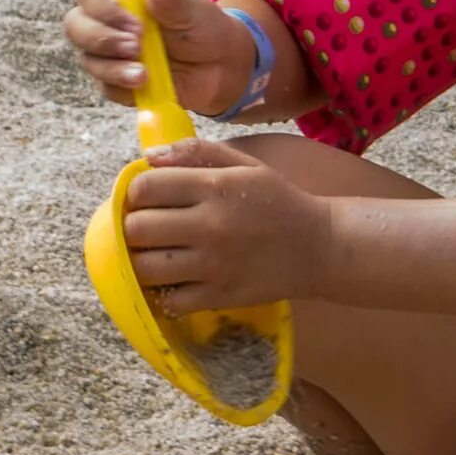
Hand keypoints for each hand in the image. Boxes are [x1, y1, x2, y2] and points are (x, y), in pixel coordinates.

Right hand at [64, 0, 256, 116]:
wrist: (220, 66)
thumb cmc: (201, 28)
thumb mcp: (190, 9)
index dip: (104, 8)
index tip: (135, 21)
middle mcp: (108, 23)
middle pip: (76, 27)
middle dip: (102, 39)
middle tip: (136, 46)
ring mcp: (109, 54)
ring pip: (89, 60)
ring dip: (114, 68)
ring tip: (145, 73)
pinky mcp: (117, 82)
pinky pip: (106, 87)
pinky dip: (122, 87)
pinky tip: (144, 85)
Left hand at [121, 138, 336, 312]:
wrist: (320, 247)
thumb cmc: (277, 201)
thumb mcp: (244, 165)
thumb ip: (195, 153)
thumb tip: (148, 156)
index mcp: (215, 188)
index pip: (144, 188)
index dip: (136, 192)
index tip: (147, 198)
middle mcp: (211, 226)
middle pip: (137, 230)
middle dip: (134, 227)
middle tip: (148, 228)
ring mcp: (214, 265)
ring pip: (146, 268)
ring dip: (142, 261)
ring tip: (157, 254)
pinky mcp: (220, 296)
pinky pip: (170, 301)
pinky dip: (164, 293)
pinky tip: (174, 280)